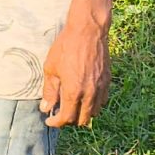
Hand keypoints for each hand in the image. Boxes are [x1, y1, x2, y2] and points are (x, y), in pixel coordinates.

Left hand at [39, 9, 111, 127]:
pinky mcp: (107, 81)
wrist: (88, 31)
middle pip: (82, 120)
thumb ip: (49, 91)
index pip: (67, 118)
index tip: (49, 120)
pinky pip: (102, 100)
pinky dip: (93, 104)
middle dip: (69, 120)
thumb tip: (46, 107)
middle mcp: (90, 93)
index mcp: (74, 92)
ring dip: (83, 113)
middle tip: (59, 113)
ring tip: (71, 105)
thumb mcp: (51, 69)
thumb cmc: (66, 47)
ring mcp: (101, 88)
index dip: (56, 123)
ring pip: (94, 112)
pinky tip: (84, 96)